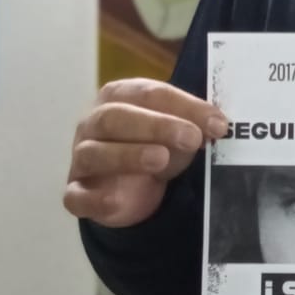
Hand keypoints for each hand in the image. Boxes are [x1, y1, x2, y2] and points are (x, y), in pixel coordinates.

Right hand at [64, 78, 228, 227]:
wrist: (130, 185)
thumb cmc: (155, 145)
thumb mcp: (178, 131)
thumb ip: (195, 124)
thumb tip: (218, 125)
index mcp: (119, 96)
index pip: (150, 94)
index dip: (185, 107)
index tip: (217, 124)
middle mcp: (93, 123)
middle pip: (116, 117)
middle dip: (156, 126)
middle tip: (191, 138)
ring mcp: (82, 157)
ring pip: (94, 153)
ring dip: (128, 155)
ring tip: (161, 159)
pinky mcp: (76, 192)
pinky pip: (77, 195)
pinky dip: (95, 198)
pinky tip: (115, 201)